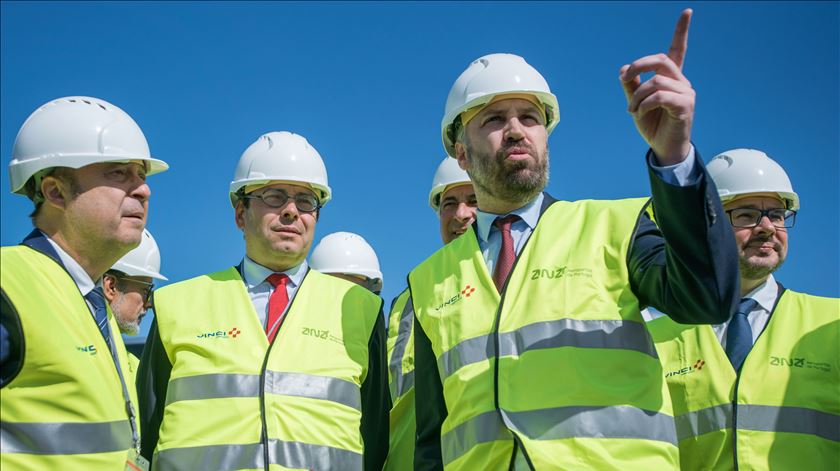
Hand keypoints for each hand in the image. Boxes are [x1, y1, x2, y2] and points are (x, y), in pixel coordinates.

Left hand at [620, 9, 694, 164]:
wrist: (664, 149)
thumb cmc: (653, 126)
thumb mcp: (636, 103)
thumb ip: (631, 86)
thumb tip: (624, 69)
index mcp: (671, 78)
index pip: (678, 50)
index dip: (682, 30)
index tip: (688, 11)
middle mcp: (681, 82)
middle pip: (661, 60)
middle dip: (638, 65)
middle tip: (624, 79)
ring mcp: (686, 93)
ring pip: (656, 81)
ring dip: (637, 95)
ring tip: (631, 109)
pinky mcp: (686, 106)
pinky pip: (660, 96)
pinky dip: (644, 104)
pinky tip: (639, 113)